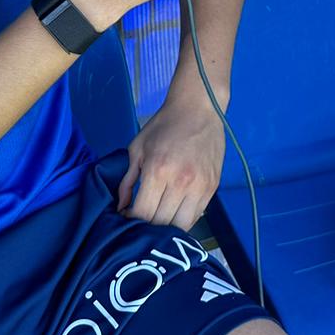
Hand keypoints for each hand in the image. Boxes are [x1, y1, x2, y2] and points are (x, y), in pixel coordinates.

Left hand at [117, 89, 226, 229]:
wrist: (198, 108)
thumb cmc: (164, 125)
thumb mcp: (138, 148)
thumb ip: (127, 181)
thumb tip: (122, 207)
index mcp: (158, 171)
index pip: (143, 213)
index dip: (131, 220)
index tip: (127, 215)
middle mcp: (180, 182)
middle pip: (161, 223)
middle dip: (147, 226)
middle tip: (142, 219)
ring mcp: (200, 187)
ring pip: (181, 225)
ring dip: (167, 227)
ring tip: (159, 218)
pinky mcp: (213, 187)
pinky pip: (197, 215)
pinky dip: (184, 219)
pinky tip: (175, 212)